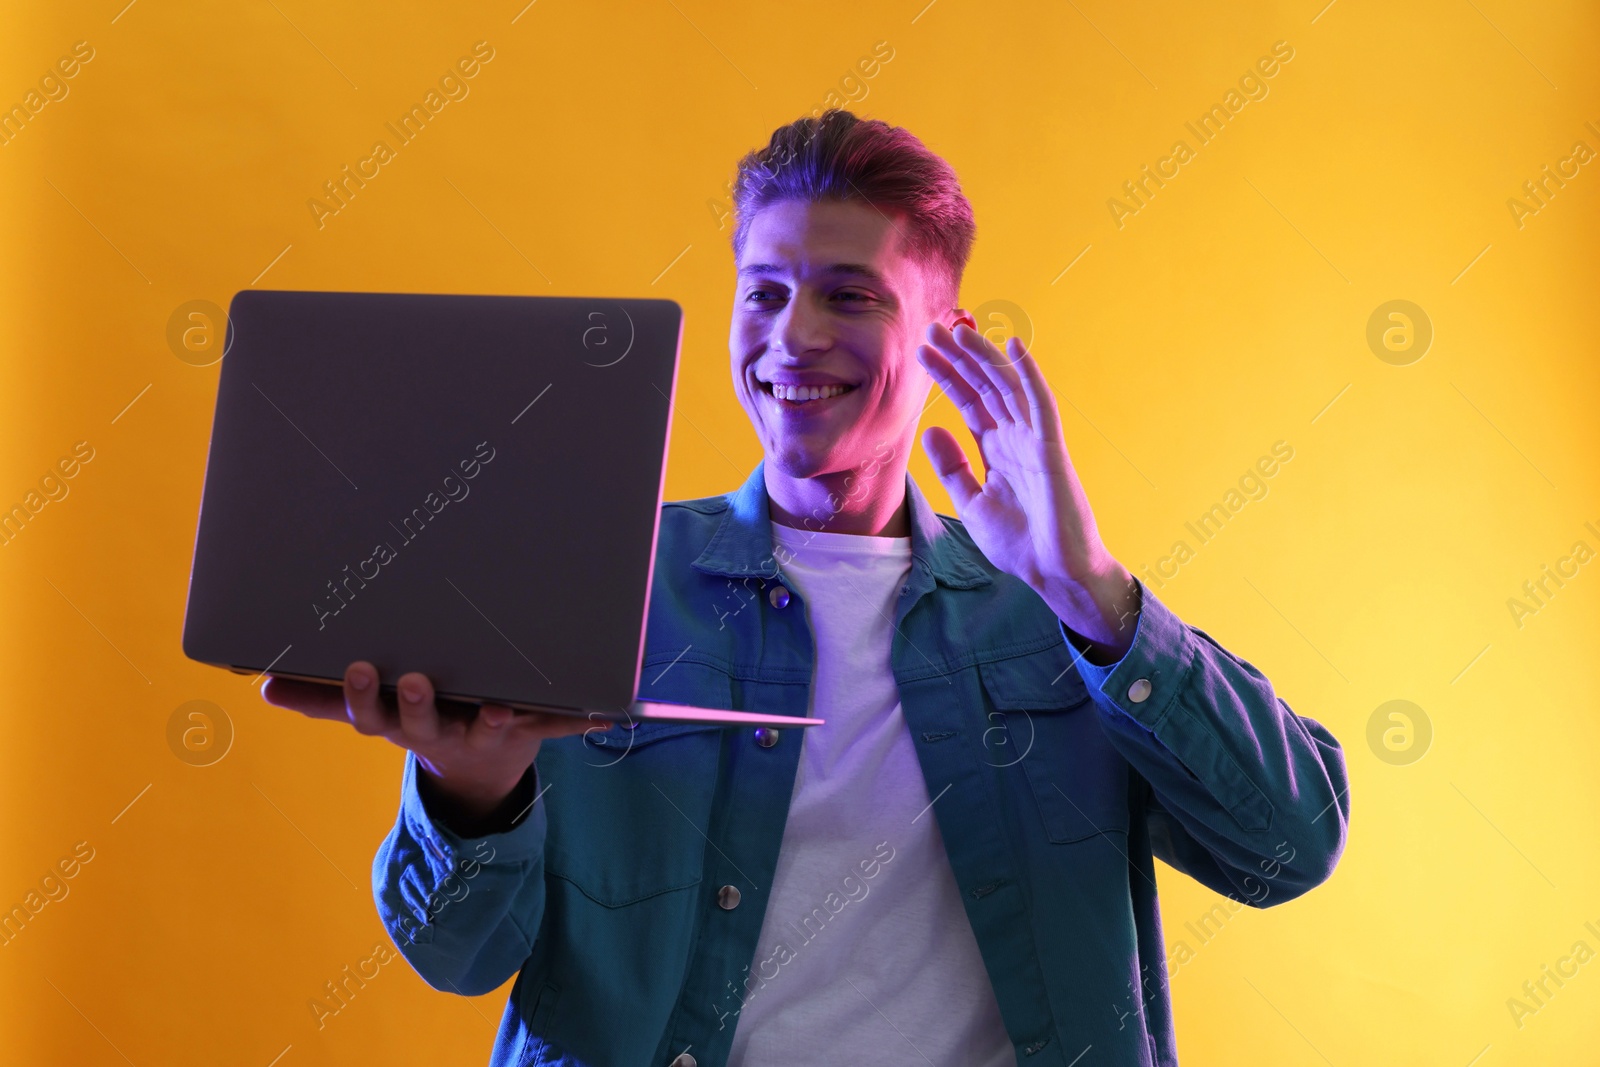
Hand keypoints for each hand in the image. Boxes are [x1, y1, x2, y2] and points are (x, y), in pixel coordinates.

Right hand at [261, 662, 596, 833]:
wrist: (481, 772)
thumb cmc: (423, 719)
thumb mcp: (375, 711)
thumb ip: (323, 698)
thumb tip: (263, 687)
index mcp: (401, 722)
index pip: (371, 713)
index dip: (362, 695)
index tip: (358, 665)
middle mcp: (440, 732)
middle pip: (421, 723)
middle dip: (415, 703)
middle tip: (414, 680)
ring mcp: (485, 734)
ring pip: (488, 726)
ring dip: (496, 717)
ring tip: (500, 707)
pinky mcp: (530, 732)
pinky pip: (556, 727)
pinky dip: (580, 720)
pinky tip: (607, 714)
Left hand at [915, 322, 1139, 662]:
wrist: (1054, 574)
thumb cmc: (1021, 543)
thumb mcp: (972, 502)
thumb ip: (952, 467)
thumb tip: (930, 429)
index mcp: (996, 449)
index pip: (968, 402)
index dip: (947, 375)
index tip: (923, 350)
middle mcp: (1015, 438)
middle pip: (984, 387)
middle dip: (959, 358)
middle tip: (933, 328)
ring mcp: (1035, 441)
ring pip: (1008, 388)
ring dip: (985, 357)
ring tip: (959, 330)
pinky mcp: (1052, 450)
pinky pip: (1041, 405)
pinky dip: (1029, 375)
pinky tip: (1014, 348)